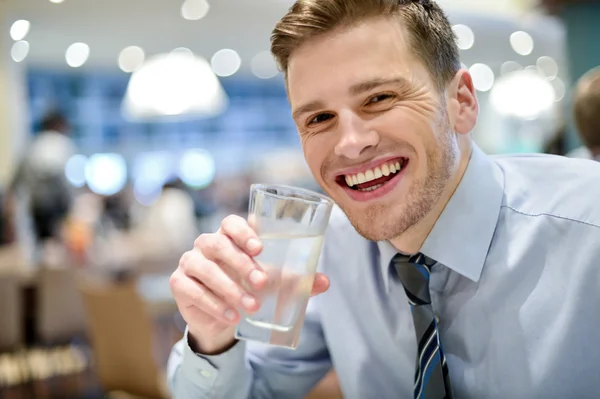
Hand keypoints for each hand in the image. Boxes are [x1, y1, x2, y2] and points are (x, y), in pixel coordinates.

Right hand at [170, 214, 329, 354]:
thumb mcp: (274, 284)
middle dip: (240, 263)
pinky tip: (232, 316)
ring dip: (230, 288)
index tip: (260, 248)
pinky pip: (193, 291)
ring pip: (205, 269)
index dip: (243, 231)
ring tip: (252, 307)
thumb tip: (324, 281)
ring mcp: (189, 262)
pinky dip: (214, 304)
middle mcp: (206, 244)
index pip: (230, 222)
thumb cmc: (250, 289)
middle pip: (217, 244)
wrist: (224, 319)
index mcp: (228, 236)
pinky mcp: (179, 283)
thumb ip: (297, 281)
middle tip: (261, 282)